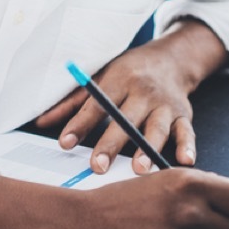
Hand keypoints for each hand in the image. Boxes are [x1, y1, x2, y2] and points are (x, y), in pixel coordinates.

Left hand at [35, 19, 228, 173]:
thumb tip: (40, 122)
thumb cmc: (128, 72)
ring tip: (138, 170)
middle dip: (111, 143)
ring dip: (148, 149)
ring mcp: (164, 105)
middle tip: (98, 166)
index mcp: (118, 80)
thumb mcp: (100, 77)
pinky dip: (187, 146)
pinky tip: (183, 161)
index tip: (64, 143)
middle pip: (125, 119)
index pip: (96, 104)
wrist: (171, 58)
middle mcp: (142, 92)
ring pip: (157, 128)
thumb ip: (72, 102)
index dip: (80, 124)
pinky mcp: (183, 115)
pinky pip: (186, 132)